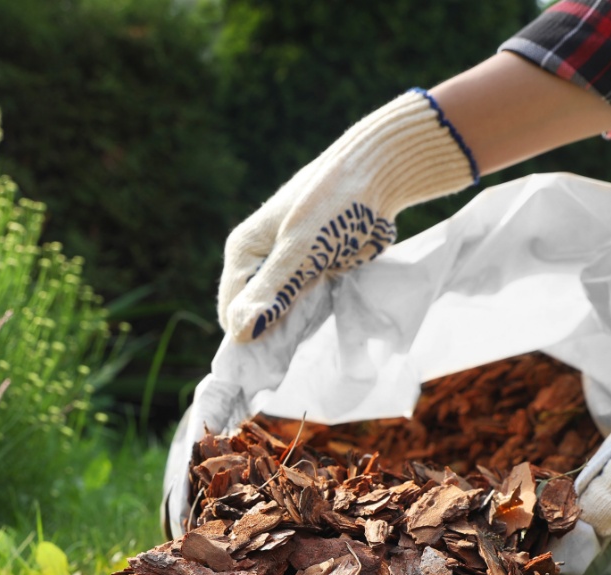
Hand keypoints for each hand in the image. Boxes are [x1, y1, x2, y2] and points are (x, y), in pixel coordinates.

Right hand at [218, 89, 475, 341]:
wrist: (379, 175)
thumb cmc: (334, 205)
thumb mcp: (300, 250)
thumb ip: (272, 290)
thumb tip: (239, 332)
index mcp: (243, 251)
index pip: (231, 310)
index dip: (246, 336)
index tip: (269, 363)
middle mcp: (260, 261)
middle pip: (254, 314)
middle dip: (268, 336)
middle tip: (292, 355)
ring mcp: (288, 268)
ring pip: (280, 313)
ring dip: (292, 330)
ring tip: (308, 344)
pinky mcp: (314, 272)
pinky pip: (305, 306)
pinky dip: (312, 319)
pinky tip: (322, 330)